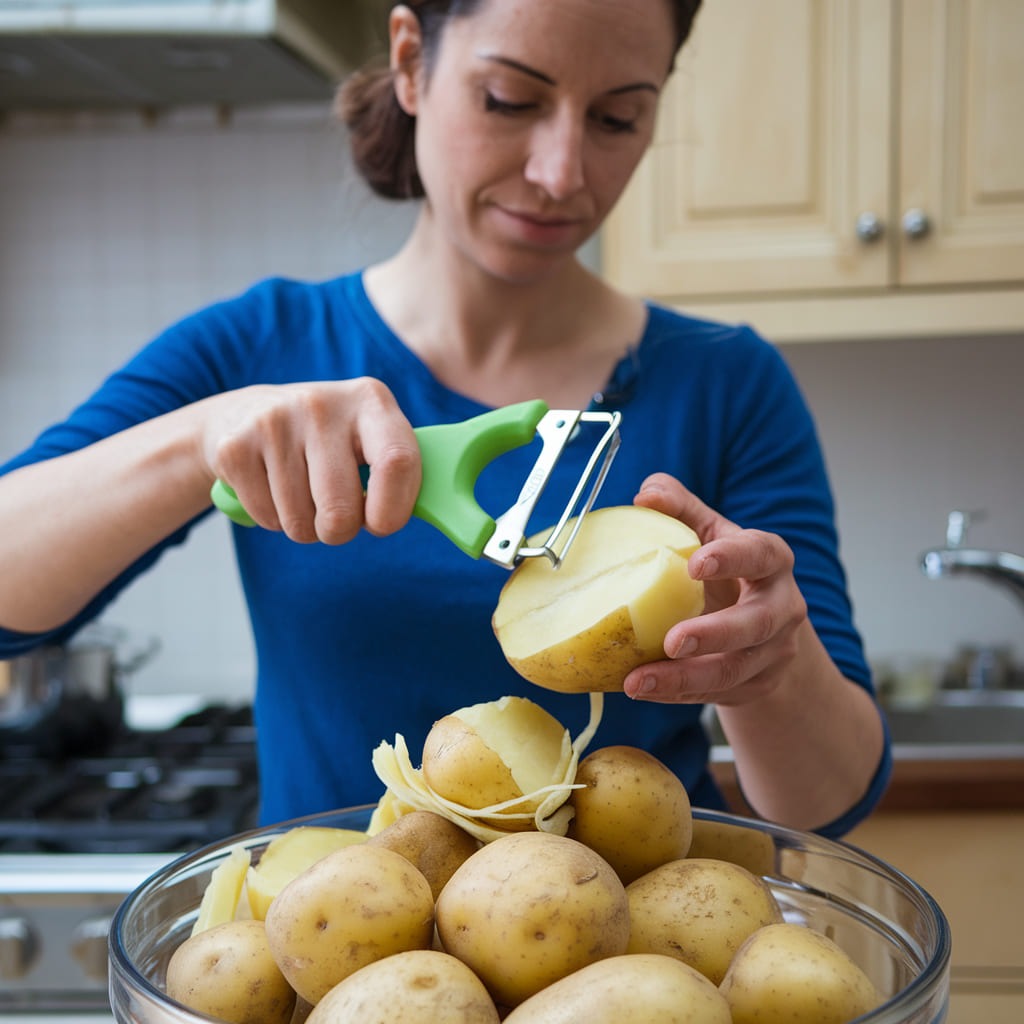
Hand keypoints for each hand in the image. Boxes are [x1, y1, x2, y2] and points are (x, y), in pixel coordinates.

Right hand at [202, 377, 421, 544]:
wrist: (242, 414)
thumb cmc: (328, 442)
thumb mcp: (369, 438)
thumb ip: (405, 473)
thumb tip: (467, 524)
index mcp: (371, 401)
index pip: (398, 462)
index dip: (393, 510)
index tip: (381, 523)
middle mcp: (323, 404)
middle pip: (342, 510)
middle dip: (341, 530)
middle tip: (336, 511)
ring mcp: (275, 422)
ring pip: (302, 523)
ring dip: (306, 526)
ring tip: (301, 492)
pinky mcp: (235, 446)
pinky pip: (268, 519)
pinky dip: (274, 520)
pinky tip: (272, 487)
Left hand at [624, 473, 807, 704]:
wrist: (764, 628)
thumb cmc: (726, 570)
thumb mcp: (709, 534)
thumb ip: (680, 509)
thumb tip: (647, 494)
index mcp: (770, 562)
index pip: (761, 554)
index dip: (733, 557)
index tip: (696, 563)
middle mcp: (781, 607)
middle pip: (756, 623)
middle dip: (715, 634)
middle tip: (673, 641)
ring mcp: (772, 652)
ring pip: (733, 670)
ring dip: (684, 678)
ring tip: (638, 681)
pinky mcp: (755, 685)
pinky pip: (715, 694)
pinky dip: (676, 693)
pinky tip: (642, 689)